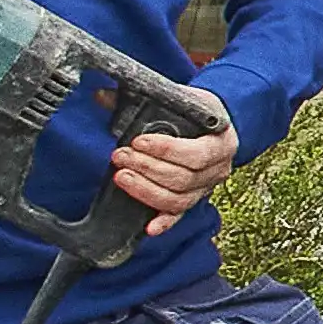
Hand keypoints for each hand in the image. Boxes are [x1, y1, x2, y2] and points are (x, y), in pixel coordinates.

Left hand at [99, 90, 240, 238]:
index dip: (166, 150)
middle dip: (147, 168)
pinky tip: (148, 228)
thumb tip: (101, 95)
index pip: (195, 153)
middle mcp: (218, 169)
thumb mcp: (181, 99)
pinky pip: (179, 215)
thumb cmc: (199, 112)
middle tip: (121, 156)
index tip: (137, 141)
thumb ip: (144, 97)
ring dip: (146, 190)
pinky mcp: (193, 199)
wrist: (216, 123)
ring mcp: (206, 188)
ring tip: (122, 177)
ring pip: (178, 199)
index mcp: (221, 143)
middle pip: (183, 178)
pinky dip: (164, 223)